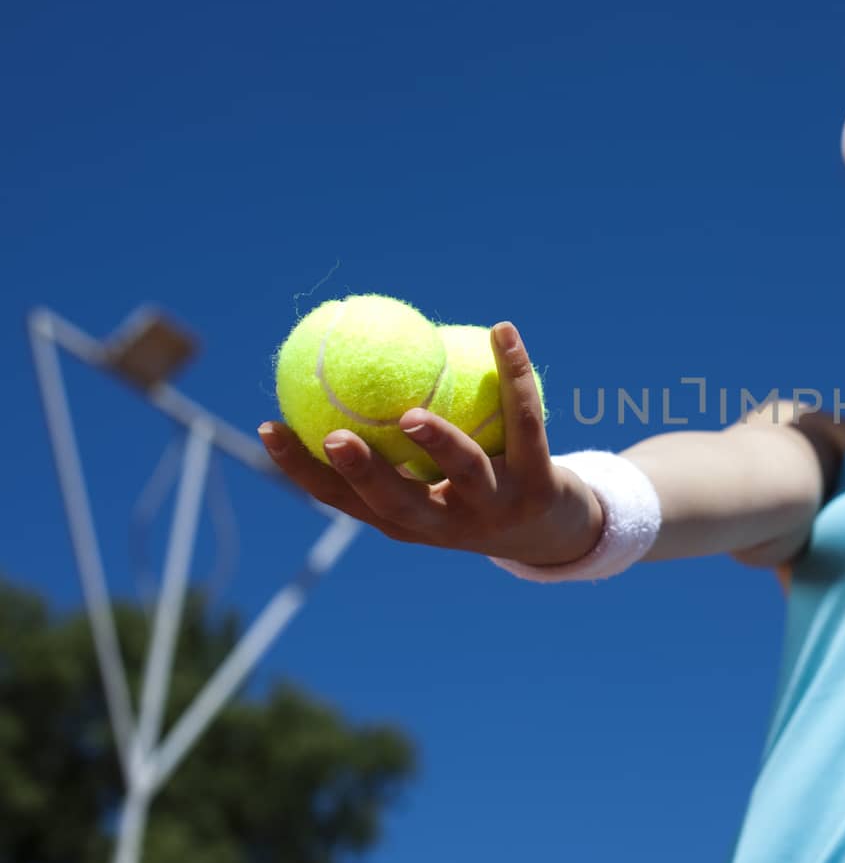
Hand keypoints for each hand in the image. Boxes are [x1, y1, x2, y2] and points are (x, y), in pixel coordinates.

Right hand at [257, 321, 602, 569]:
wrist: (556, 531)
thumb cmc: (475, 489)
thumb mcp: (430, 474)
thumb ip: (391, 436)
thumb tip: (342, 364)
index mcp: (407, 520)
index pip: (345, 501)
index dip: (304, 471)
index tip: (269, 427)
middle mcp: (447, 523)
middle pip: (398, 504)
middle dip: (364, 475)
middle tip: (335, 438)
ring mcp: (496, 507)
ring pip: (466, 472)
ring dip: (439, 444)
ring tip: (412, 413)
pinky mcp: (541, 486)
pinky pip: (526, 425)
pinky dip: (514, 376)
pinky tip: (502, 331)